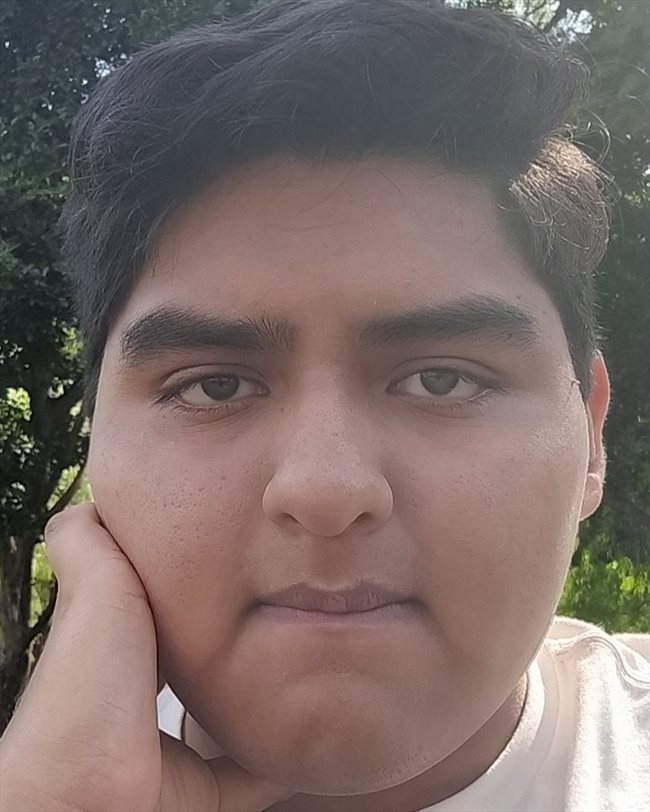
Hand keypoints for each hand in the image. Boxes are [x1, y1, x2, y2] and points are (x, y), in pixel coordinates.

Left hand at [0, 503, 293, 811]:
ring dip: (273, 691)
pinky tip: (325, 726)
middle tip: (299, 604)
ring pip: (234, 716)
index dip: (206, 586)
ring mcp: (173, 752)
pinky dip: (290, 757)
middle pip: (204, 663)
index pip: (169, 611)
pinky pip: (257, 773)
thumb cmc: (86, 688)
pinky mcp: (203, 794)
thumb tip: (91, 501)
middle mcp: (145, 702)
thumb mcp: (93, 589)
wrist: (83, 792)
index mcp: (124, 651)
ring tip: (320, 657)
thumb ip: (88, 543)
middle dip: (247, 637)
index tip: (251, 559)